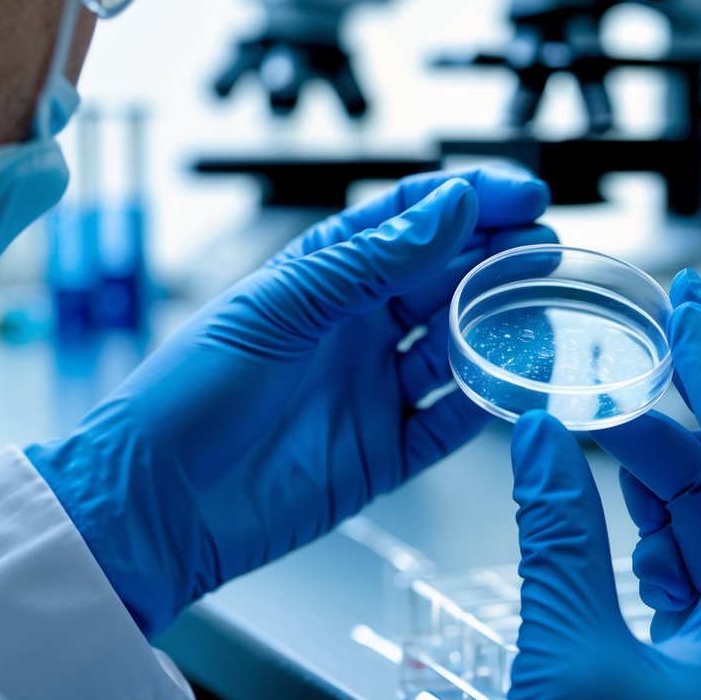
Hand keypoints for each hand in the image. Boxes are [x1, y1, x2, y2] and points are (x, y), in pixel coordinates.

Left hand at [27, 168, 552, 635]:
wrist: (155, 507)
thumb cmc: (188, 395)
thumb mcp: (279, 308)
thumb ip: (370, 261)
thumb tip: (451, 207)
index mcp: (320, 279)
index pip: (407, 221)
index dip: (466, 200)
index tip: (520, 193)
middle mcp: (352, 330)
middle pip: (442, 279)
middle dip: (496, 256)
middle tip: (545, 245)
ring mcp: (371, 390)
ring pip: (456, 344)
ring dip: (499, 320)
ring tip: (543, 300)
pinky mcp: (384, 452)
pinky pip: (450, 420)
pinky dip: (486, 399)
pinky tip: (515, 376)